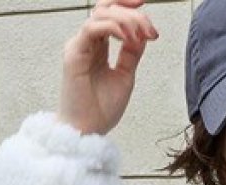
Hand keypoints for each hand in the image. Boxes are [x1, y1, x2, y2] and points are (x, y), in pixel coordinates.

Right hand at [58, 0, 158, 135]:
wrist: (87, 131)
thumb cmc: (101, 110)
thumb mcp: (125, 76)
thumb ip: (131, 54)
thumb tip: (142, 34)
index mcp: (98, 46)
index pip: (109, 13)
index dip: (126, 4)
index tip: (144, 4)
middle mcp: (87, 42)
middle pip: (106, 8)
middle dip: (131, 11)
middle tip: (151, 30)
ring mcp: (79, 46)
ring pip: (100, 14)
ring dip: (126, 20)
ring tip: (141, 35)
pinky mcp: (74, 53)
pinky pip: (91, 28)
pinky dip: (112, 27)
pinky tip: (127, 37)